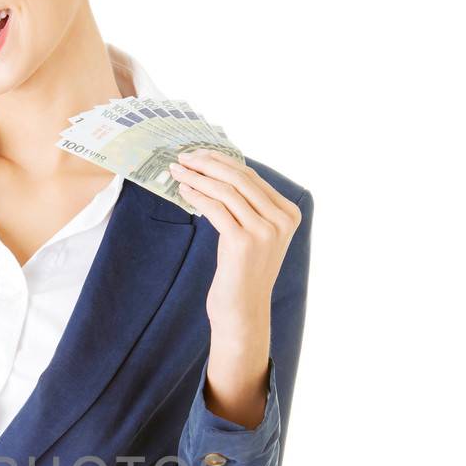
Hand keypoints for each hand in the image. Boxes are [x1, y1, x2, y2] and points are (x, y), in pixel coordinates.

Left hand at [168, 149, 302, 340]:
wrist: (242, 310)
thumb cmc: (242, 272)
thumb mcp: (254, 234)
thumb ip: (248, 206)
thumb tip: (219, 171)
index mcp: (288, 214)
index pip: (252, 177)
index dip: (223, 161)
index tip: (200, 155)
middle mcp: (281, 220)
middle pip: (239, 179)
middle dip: (208, 164)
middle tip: (183, 157)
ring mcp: (264, 231)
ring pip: (226, 191)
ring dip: (198, 177)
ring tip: (177, 171)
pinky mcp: (243, 243)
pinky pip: (216, 209)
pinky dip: (197, 196)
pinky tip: (183, 190)